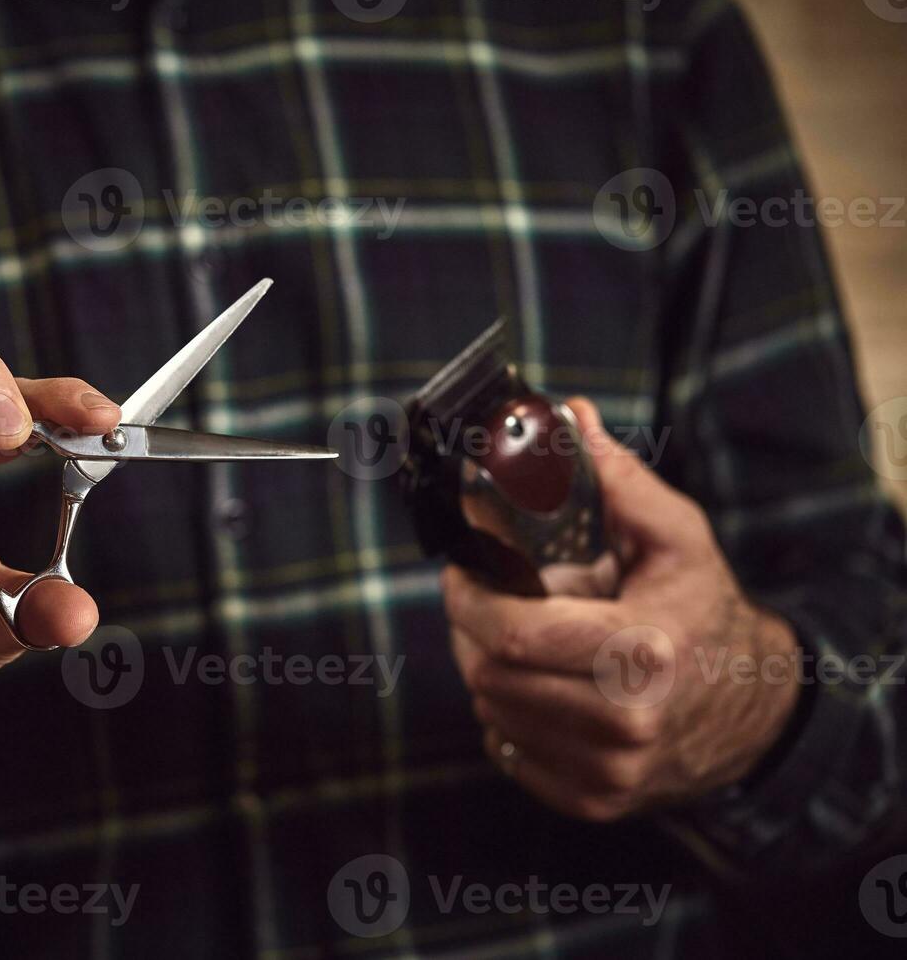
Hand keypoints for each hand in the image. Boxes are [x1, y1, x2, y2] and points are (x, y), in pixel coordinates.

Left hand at [442, 398, 801, 820]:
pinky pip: (506, 748)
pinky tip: (543, 684)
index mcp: (643, 653)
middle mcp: (625, 723)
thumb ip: (620, 479)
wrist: (754, 708)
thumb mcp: (677, 537)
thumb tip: (570, 416)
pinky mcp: (593, 800)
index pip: (511, 635)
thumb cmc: (704, 610)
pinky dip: (508, 712)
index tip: (462, 567)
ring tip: (532, 639)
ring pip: (491, 711)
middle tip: (487, 596)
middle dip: (473, 627)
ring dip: (491, 667)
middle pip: (488, 674)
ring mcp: (608, 770)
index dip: (467, 597)